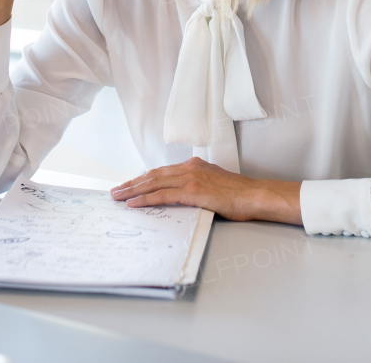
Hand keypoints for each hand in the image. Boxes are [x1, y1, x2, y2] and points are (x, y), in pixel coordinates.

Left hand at [110, 157, 302, 224]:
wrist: (255, 195)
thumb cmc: (239, 195)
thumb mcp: (214, 184)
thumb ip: (197, 187)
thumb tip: (182, 197)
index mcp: (193, 166)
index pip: (161, 172)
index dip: (143, 179)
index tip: (129, 185)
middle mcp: (189, 168)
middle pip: (153, 175)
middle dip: (132, 183)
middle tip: (115, 191)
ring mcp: (190, 178)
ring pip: (153, 183)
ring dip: (133, 190)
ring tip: (118, 197)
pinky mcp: (193, 191)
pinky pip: (163, 195)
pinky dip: (146, 199)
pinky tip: (134, 204)